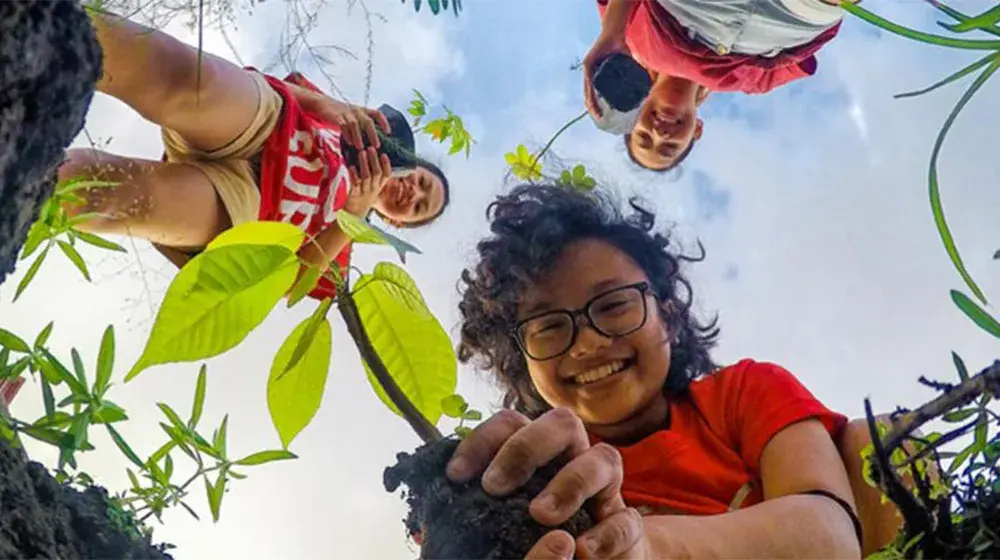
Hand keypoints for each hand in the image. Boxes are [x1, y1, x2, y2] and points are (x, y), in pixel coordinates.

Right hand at [290, 84, 390, 148]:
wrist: (322, 103)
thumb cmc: (340, 112)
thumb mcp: (353, 115)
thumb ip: (361, 123)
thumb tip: (372, 137)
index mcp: (362, 110)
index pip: (376, 113)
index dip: (384, 122)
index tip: (388, 132)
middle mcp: (356, 110)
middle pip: (368, 121)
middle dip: (373, 134)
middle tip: (377, 146)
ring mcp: (346, 113)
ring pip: (355, 125)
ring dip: (359, 137)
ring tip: (361, 148)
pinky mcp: (336, 116)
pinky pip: (343, 126)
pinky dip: (347, 135)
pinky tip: (350, 143)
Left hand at [343, 147, 390, 216]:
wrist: (353, 215)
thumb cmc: (362, 195)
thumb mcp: (372, 187)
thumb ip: (373, 174)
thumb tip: (370, 155)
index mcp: (378, 185)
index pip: (386, 175)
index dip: (386, 164)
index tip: (383, 154)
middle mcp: (372, 188)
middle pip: (376, 173)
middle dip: (374, 160)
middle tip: (370, 148)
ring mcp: (363, 191)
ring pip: (366, 176)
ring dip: (364, 164)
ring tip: (361, 152)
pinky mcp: (353, 194)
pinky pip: (354, 184)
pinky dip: (353, 175)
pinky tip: (351, 166)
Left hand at [446, 409, 651, 558]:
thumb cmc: (529, 537)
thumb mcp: (497, 520)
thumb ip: (474, 509)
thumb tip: (437, 505)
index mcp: (537, 450)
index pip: (510, 423)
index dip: (481, 441)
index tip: (455, 476)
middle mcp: (572, 456)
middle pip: (561, 423)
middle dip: (527, 448)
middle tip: (494, 488)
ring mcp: (604, 488)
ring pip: (603, 458)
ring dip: (571, 482)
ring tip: (539, 515)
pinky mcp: (625, 524)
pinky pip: (626, 518)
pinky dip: (606, 532)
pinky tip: (581, 550)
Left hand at [582, 29, 630, 119]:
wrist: (616, 32)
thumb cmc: (622, 47)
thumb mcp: (630, 65)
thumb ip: (637, 74)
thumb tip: (649, 88)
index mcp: (597, 76)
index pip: (595, 94)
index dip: (597, 106)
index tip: (602, 117)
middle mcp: (590, 74)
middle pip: (590, 95)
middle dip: (593, 109)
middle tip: (599, 119)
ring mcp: (588, 69)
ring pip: (587, 90)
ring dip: (591, 104)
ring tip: (596, 114)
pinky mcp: (588, 64)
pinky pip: (588, 81)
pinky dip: (590, 92)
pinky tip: (591, 101)